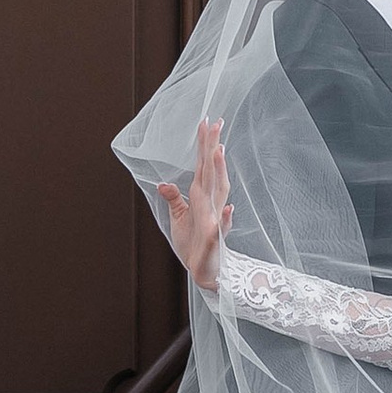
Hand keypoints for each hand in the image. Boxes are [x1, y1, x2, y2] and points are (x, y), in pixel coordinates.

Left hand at [157, 117, 231, 296]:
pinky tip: (227, 209)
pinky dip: (225, 219)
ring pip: (218, 192)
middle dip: (213, 148)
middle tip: (215, 123)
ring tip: (219, 152)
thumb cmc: (193, 243)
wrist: (204, 271)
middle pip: (212, 171)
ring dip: (220, 173)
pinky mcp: (213, 239)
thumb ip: (174, 199)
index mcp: (202, 196)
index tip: (206, 122)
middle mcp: (210, 203)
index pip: (203, 165)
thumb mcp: (178, 218)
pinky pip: (219, 229)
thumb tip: (164, 183)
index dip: (205, 144)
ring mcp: (214, 220)